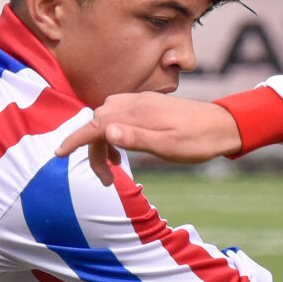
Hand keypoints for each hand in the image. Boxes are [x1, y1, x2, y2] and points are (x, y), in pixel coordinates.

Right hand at [54, 93, 240, 166]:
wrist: (223, 126)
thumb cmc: (197, 141)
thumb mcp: (168, 146)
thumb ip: (136, 139)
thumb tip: (104, 132)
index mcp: (135, 112)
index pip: (94, 124)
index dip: (74, 139)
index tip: (58, 154)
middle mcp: (134, 102)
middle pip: (98, 123)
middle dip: (93, 150)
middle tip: (106, 179)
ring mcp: (141, 102)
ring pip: (107, 119)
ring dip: (103, 143)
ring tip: (115, 168)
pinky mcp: (148, 106)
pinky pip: (119, 116)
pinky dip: (114, 134)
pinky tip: (124, 149)